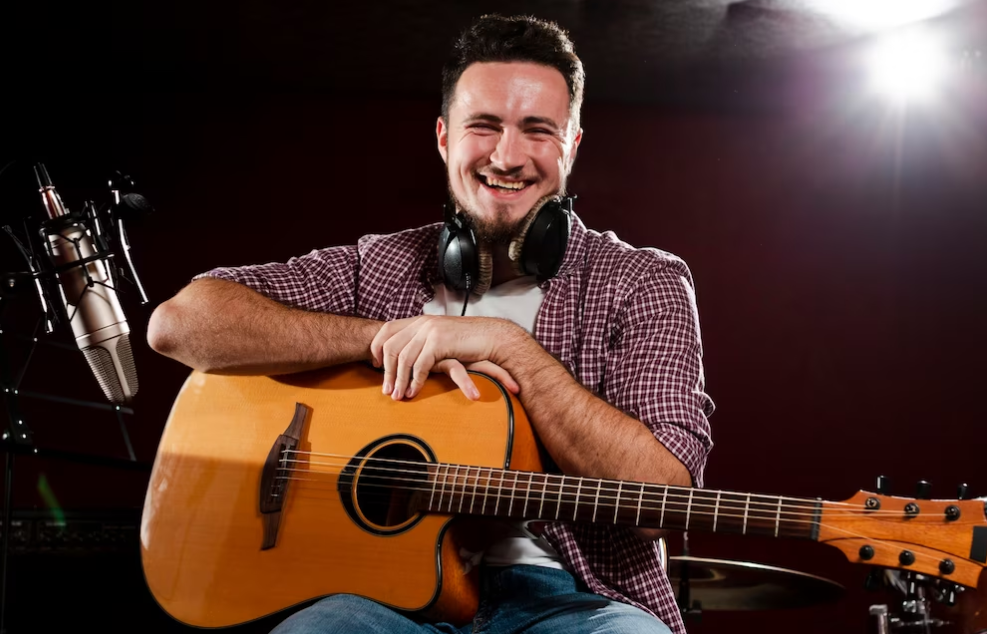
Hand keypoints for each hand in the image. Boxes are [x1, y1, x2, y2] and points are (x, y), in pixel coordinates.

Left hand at [370, 315, 521, 399]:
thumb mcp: (441, 337)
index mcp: (420, 320)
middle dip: (386, 371)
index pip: (387, 330)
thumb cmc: (469, 341)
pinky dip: (415, 381)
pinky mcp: (439, 342)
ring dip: (399, 380)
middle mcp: (422, 322)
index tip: (375, 366)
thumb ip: (424, 341)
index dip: (377, 348)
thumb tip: (408, 355)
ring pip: (403, 358)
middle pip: (391, 346)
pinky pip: (420, 365)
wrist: (492, 336)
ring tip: (398, 396)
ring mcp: (430, 331)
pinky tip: (414, 392)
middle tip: (386, 391)